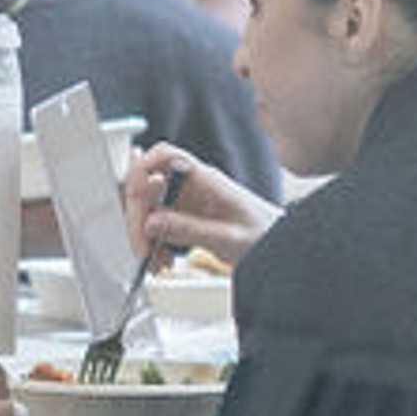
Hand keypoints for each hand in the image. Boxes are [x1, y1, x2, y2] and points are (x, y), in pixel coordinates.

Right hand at [122, 143, 273, 268]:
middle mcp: (192, 185)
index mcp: (206, 179)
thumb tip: (151, 223)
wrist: (280, 247)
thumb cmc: (265, 235)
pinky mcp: (184, 217)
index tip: (136, 197)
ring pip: (149, 207)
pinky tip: (163, 258)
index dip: (143, 169)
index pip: (164, 156)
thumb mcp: (227, 237)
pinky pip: (157, 224)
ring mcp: (186, 200)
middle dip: (138, 215)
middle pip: (148, 185)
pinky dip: (154, 242)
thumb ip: (188, 229)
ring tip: (154, 258)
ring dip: (143, 233)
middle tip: (143, 244)